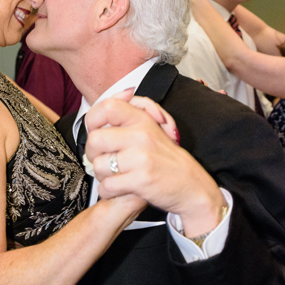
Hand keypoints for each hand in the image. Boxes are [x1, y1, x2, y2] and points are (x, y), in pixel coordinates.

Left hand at [83, 98, 221, 236]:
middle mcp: (141, 136)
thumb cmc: (168, 159)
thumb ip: (136, 110)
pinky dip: (108, 191)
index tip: (96, 131)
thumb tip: (124, 92)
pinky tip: (118, 189)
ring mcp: (140, 158)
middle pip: (95, 139)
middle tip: (103, 159)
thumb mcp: (154, 129)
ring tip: (114, 176)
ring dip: (101, 175)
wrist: (192, 186)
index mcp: (142, 120)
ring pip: (98, 166)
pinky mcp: (140, 180)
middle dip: (92, 153)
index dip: (93, 119)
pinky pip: (107, 186)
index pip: (107, 107)